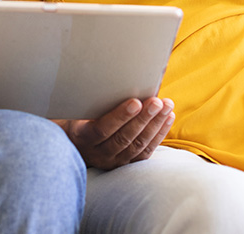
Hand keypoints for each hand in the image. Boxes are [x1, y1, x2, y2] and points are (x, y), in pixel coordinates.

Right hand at [58, 97, 174, 169]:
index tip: (135, 101)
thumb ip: (93, 100)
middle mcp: (98, 153)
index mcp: (84, 137)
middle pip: (124, 138)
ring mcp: (113, 161)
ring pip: (137, 146)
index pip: (103, 129)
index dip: (120, 116)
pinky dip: (158, 134)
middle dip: (143, 119)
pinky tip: (168, 118)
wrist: (75, 143)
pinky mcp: (126, 164)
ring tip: (167, 106)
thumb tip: (117, 78)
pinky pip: (145, 152)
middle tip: (157, 102)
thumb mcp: (79, 109)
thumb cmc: (79, 117)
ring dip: (155, 125)